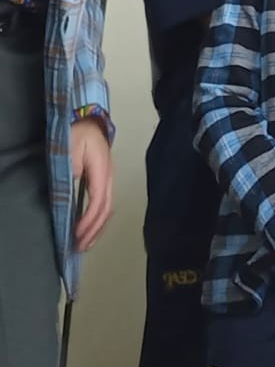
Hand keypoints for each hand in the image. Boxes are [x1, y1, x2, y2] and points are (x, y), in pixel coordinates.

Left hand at [70, 118, 112, 250]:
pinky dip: (98, 219)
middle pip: (106, 209)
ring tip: (86, 243)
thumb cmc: (78, 131)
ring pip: (108, 208)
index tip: (77, 235)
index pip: (98, 202)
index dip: (88, 221)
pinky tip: (91, 227)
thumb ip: (74, 168)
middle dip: (94, 230)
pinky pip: (104, 203)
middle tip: (80, 247)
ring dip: (97, 228)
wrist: (88, 119)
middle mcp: (109, 176)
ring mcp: (108, 178)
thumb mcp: (72, 146)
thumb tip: (75, 187)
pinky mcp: (104, 179)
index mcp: (102, 170)